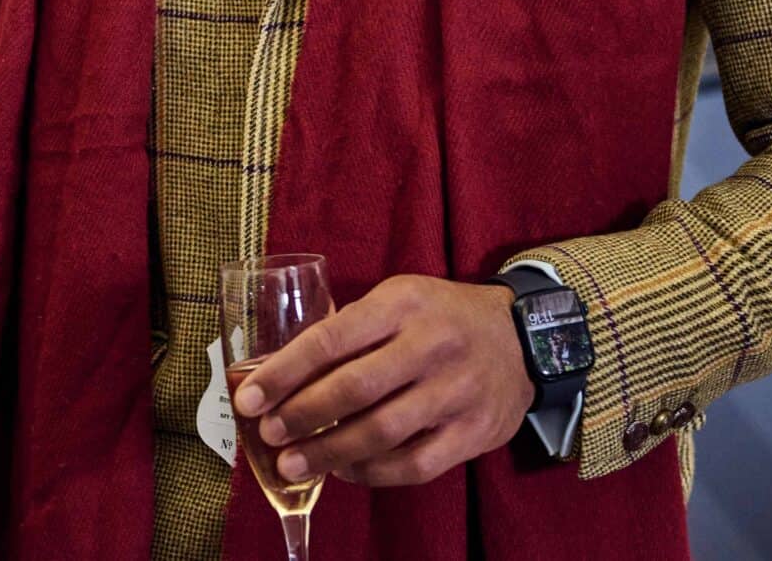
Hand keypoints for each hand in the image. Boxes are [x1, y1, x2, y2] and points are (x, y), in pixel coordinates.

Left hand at [230, 275, 529, 488]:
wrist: (522, 337)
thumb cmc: (442, 316)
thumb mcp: (399, 298)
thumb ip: (350, 328)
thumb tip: (283, 370)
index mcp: (402, 304)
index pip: (330, 339)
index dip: (283, 372)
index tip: (249, 397)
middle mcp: (430, 345)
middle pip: (354, 389)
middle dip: (302, 416)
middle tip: (269, 433)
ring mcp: (455, 391)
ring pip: (381, 431)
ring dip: (329, 452)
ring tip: (294, 463)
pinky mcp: (473, 431)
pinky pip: (414, 463)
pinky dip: (372, 472)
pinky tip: (345, 471)